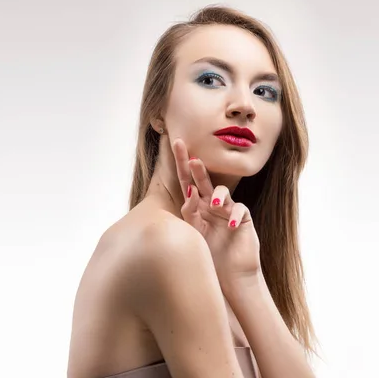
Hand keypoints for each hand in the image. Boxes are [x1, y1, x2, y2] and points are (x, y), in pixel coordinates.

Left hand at [171, 138, 261, 287]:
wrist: (229, 274)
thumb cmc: (209, 252)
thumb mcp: (194, 231)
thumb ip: (189, 212)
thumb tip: (189, 190)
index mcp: (197, 205)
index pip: (187, 181)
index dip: (182, 165)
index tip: (176, 144)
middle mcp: (212, 204)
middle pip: (204, 181)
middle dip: (198, 169)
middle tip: (192, 159)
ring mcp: (228, 210)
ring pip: (222, 193)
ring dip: (217, 196)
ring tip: (212, 204)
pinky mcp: (243, 219)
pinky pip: (240, 210)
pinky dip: (234, 216)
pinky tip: (230, 225)